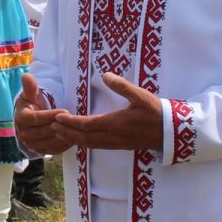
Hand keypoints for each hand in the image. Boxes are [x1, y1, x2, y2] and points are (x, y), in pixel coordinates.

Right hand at [15, 72, 72, 155]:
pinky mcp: (40, 151)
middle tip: (74, 121)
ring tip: (76, 129)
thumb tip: (26, 75)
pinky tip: (74, 137)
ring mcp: (32, 144)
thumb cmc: (33, 104)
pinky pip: (54, 150)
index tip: (64, 110)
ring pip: (50, 142)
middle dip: (59, 126)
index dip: (50, 115)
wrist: (30, 120)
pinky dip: (64, 145)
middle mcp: (24, 134)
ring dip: (63, 137)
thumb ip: (30, 87)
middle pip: (44, 132)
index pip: (36, 118)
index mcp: (21, 118)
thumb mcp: (32, 95)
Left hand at [47, 73, 165, 151]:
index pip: (86, 124)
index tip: (57, 117)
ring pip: (89, 144)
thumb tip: (105, 75)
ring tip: (59, 134)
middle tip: (51, 126)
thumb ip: (121, 85)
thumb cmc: (155, 111)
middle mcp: (112, 136)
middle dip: (66, 132)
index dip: (70, 122)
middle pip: (83, 137)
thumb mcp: (140, 95)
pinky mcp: (119, 146)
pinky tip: (79, 140)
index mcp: (115, 123)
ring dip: (73, 139)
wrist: (170, 132)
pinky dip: (84, 143)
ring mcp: (115, 143)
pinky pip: (97, 147)